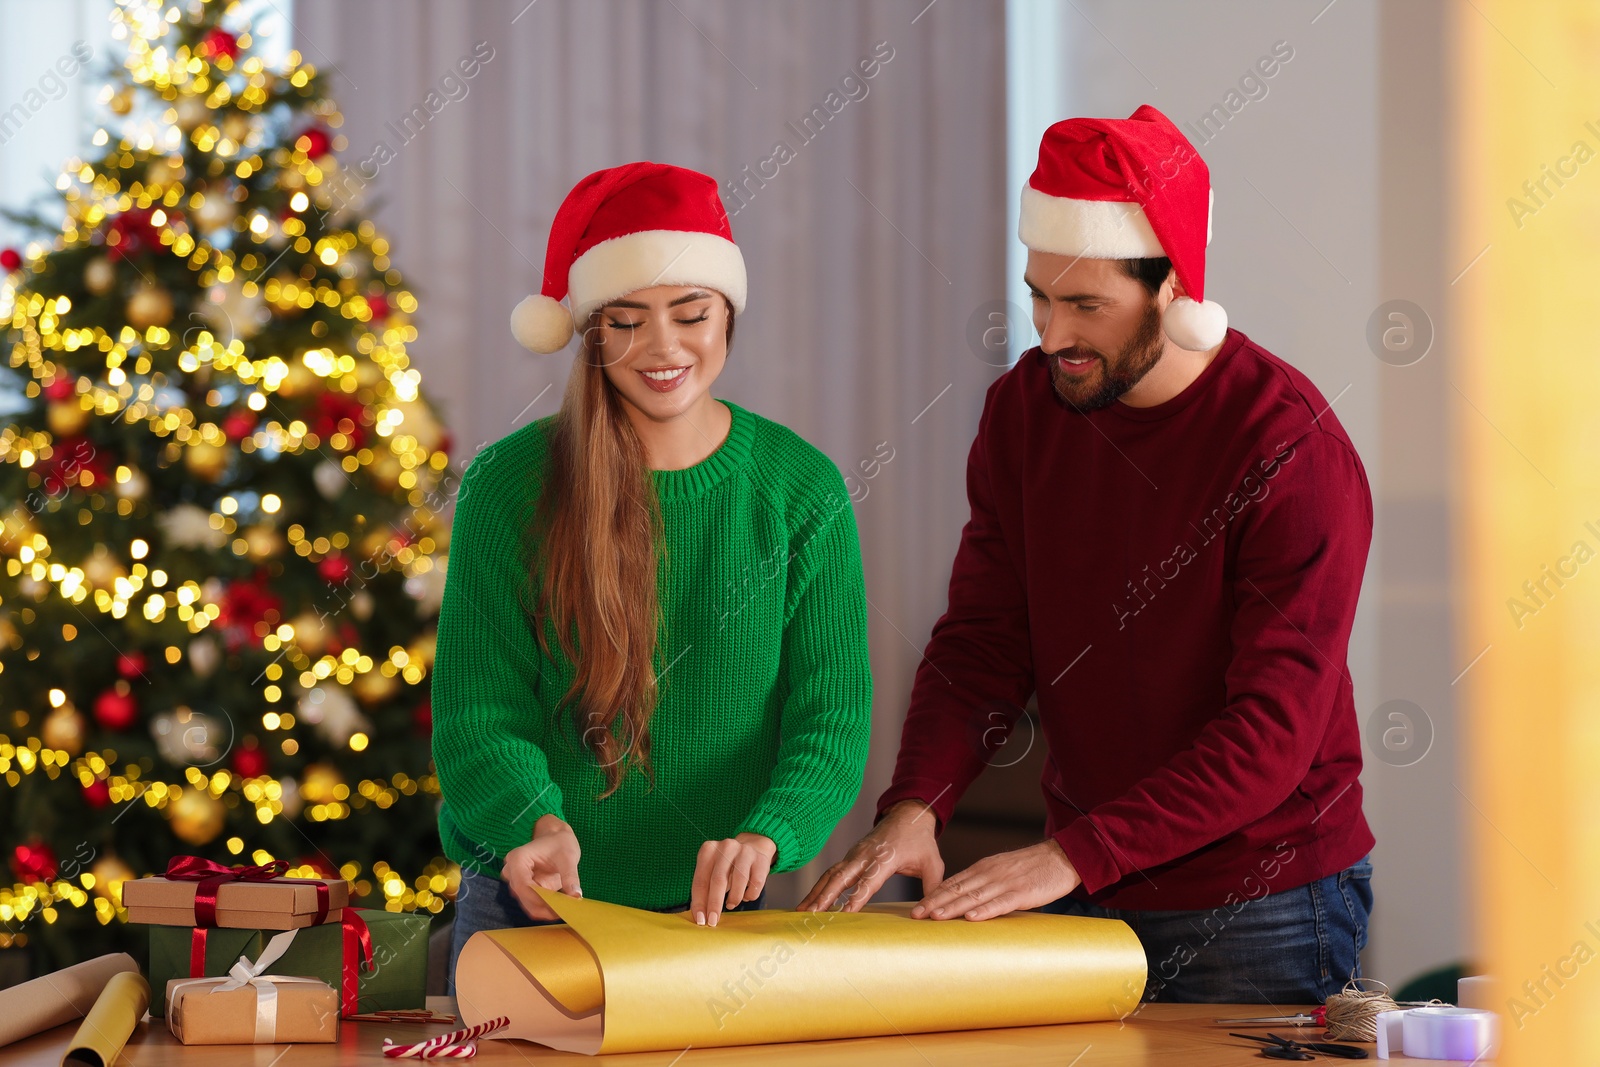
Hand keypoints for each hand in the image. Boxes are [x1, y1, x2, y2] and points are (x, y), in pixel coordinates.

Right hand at [500, 814, 581, 920]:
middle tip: (565, 910)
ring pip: (527, 904)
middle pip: (523, 897)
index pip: (523, 885)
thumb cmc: (560, 843)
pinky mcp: (523, 889)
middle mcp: (512, 871)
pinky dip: (545, 908)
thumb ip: (570, 876)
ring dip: (544, 910)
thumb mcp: (568, 857)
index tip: (558, 907)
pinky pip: (531, 904)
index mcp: (518, 859)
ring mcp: (516, 882)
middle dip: (544, 907)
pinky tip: (559, 906)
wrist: (556, 840)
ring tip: (564, 908)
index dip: (538, 899)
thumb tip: (575, 896)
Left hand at [690, 833, 775, 925]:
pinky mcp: (761, 860)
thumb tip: (700, 916)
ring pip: (739, 881)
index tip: (700, 920)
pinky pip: (756, 884)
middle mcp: (726, 847)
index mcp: (708, 850)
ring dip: (734, 899)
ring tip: (731, 905)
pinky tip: (745, 896)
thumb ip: (704, 890)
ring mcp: (745, 852)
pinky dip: (749, 895)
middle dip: (714, 905)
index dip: (699, 902)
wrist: (752, 847)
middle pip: (718, 880)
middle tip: (713, 922)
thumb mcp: (711, 871)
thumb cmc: (726, 866)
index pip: (701, 880)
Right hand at [798, 799, 944, 911]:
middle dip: (825, 897)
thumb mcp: (933, 863)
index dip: (856, 898)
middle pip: (841, 877)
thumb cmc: (920, 841)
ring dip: (816, 892)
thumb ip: (932, 887)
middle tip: (811, 915)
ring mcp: (855, 854)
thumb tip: (931, 913)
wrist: (907, 814)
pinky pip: (832, 872)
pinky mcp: (850, 855)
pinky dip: (819, 886)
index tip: (844, 915)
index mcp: (885, 858)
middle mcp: (865, 855)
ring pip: (831, 874)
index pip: (868, 882)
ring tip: (802, 911)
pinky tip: (810, 901)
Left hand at [911, 838, 1080, 920]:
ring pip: (974, 896)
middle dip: (934, 902)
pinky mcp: (1022, 893)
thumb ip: (983, 883)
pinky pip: (1001, 903)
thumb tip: (964, 903)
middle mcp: (990, 874)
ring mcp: (1005, 883)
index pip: (952, 883)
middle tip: (915, 915)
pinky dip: (985, 910)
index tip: (916, 908)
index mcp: (983, 869)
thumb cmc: (1031, 868)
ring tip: (935, 917)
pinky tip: (972, 918)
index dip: (932, 896)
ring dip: (953, 907)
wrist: (1060, 857)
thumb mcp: (1001, 871)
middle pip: (957, 890)